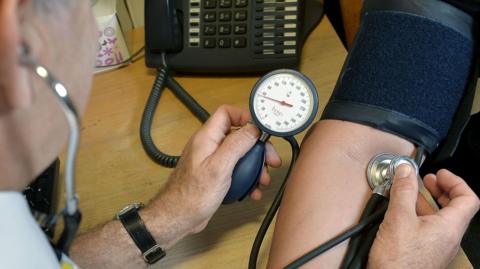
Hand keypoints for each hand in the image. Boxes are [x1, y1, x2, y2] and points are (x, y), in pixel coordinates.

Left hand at [145, 105, 280, 247]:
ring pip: (239, 155)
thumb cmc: (192, 195)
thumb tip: (253, 129)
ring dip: (255, 166)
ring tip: (263, 180)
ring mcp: (212, 161)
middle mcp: (209, 146)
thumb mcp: (219, 167)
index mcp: (207, 138)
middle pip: (238, 136)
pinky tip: (252, 190)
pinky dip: (246, 179)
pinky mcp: (215, 176)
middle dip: (257, 148)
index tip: (262, 129)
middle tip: (270, 160)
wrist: (178, 218)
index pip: (226, 113)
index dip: (245, 116)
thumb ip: (236, 145)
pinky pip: (235, 171)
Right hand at [368, 165, 479, 268]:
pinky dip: (419, 216)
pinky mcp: (426, 254)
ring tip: (408, 195)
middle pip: (456, 208)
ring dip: (427, 203)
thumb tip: (406, 171)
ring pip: (440, 219)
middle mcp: (449, 238)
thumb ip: (404, 191)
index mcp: (449, 227)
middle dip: (441, 190)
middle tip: (426, 180)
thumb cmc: (399, 261)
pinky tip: (402, 215)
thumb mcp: (399, 218)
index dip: (455, 182)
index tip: (439, 174)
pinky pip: (429, 230)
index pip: (468, 199)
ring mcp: (438, 248)